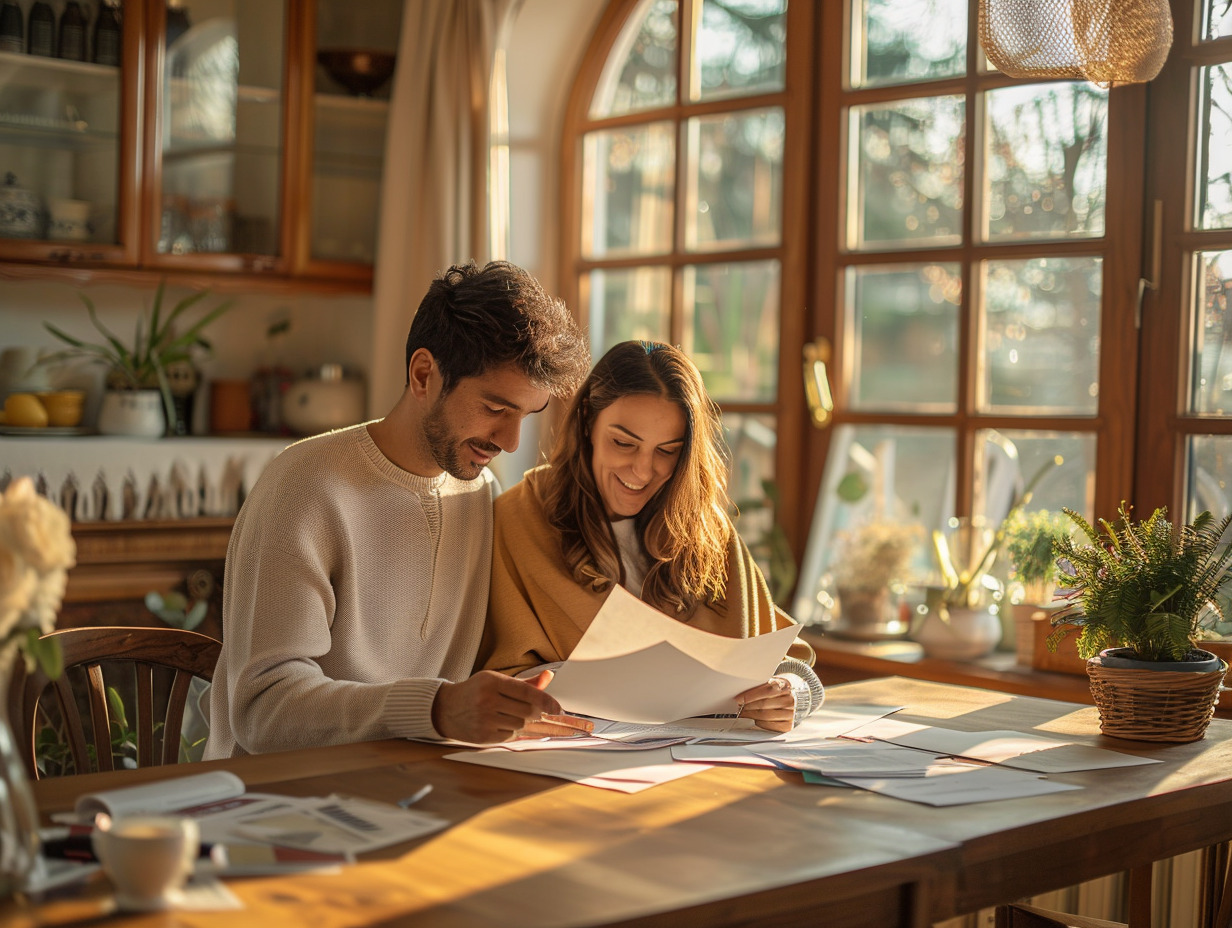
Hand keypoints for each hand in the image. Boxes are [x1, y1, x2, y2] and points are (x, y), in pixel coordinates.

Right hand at [432, 669, 567, 742]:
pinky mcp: (482, 736)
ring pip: (520, 726)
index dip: (546, 701)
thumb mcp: (496, 680)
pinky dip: (513, 732)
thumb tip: (548, 677)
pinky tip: (506, 725)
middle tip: (541, 714)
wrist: (445, 709)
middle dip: (538, 714)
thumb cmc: (475, 692)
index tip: (558, 709)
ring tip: (516, 717)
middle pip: (527, 712)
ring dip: (525, 723)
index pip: (526, 691)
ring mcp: (484, 719)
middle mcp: (487, 700)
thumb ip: (524, 682)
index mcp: (492, 681)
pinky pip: (510, 737)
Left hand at [735, 676, 795, 731]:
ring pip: (766, 715)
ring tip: (743, 714)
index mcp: (785, 686)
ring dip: (751, 715)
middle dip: (748, 707)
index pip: (766, 690)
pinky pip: (771, 726)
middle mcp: (790, 700)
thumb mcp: (773, 683)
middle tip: (738, 708)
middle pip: (764, 704)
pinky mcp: (789, 726)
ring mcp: (791, 713)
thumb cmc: (778, 690)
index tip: (738, 699)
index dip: (750, 695)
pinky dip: (760, 723)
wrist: (794, 699)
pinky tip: (755, 720)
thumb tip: (742, 693)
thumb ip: (761, 686)